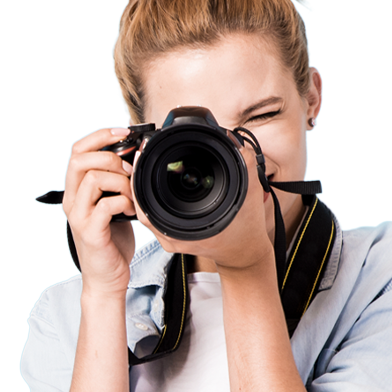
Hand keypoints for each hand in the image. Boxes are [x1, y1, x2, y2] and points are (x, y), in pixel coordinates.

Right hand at [62, 128, 136, 296]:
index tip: (124, 133)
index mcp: (76, 190)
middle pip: (80, 159)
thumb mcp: (112, 206)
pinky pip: (106, 204)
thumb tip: (134, 159)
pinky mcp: (90, 232)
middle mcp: (72, 201)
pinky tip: (131, 212)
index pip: (77, 150)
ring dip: (121, 181)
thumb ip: (115, 185)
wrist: (107, 278)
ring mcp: (79, 216)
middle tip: (129, 170)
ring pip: (94, 178)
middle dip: (111, 156)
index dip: (100, 135)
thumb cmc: (111, 243)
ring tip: (132, 195)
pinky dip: (124, 202)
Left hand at [133, 143, 275, 273]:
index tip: (140, 155)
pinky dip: (153, 196)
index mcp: (187, 228)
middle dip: (140, 176)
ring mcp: (171, 238)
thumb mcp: (250, 190)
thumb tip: (230, 139)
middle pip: (143, 204)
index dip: (140, 177)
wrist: (245, 252)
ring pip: (146, 210)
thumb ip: (244, 161)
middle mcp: (174, 236)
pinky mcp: (173, 236)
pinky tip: (155, 181)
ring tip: (145, 163)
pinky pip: (155, 214)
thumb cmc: (247, 227)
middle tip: (141, 153)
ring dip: (144, 186)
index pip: (149, 202)